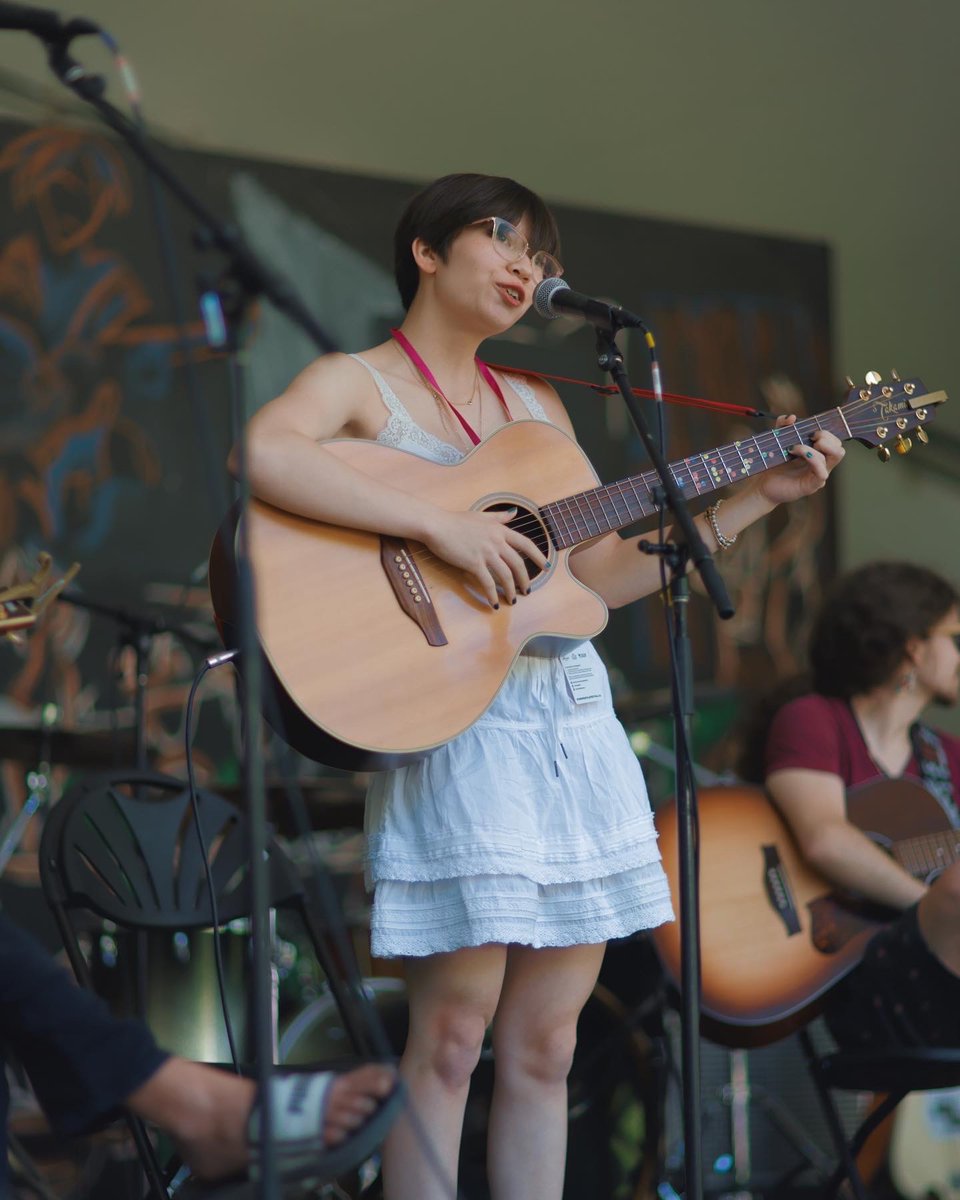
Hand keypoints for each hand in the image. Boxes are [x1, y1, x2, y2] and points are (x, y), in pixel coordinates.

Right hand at [422, 507, 547, 607]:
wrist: (437, 525)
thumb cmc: (456, 521)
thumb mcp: (481, 515)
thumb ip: (499, 516)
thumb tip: (514, 513)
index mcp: (500, 530)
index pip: (526, 544)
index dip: (538, 556)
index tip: (546, 566)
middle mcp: (496, 542)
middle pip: (518, 564)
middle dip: (525, 579)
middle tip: (528, 590)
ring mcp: (486, 553)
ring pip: (506, 575)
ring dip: (511, 590)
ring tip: (513, 600)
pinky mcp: (474, 563)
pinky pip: (487, 583)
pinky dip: (492, 594)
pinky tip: (494, 603)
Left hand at [754, 414, 844, 506]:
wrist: (761, 485)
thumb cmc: (773, 465)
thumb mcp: (777, 441)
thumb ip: (783, 426)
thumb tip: (792, 417)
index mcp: (817, 453)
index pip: (834, 441)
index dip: (826, 432)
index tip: (810, 431)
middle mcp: (821, 464)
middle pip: (839, 447)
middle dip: (826, 437)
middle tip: (809, 437)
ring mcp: (818, 475)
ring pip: (835, 456)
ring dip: (814, 447)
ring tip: (793, 448)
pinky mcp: (812, 485)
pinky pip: (822, 472)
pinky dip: (812, 459)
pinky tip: (796, 453)